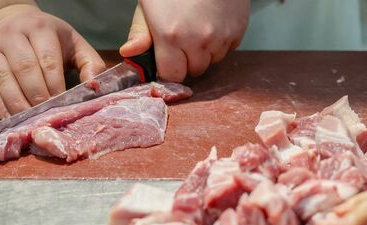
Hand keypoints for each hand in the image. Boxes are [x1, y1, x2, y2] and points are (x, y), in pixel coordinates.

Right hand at [0, 4, 105, 117]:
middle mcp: (14, 36)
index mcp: (40, 29)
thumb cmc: (48, 37)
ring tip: (32, 122)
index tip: (63, 105)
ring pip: (5, 81)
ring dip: (19, 105)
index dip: (55, 85)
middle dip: (38, 97)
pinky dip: (2, 107)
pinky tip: (14, 120)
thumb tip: (94, 88)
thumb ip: (89, 63)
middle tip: (48, 117)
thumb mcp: (73, 42)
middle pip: (24, 70)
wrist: (8, 19)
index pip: (47, 60)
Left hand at [119, 0, 249, 81]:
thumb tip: (129, 54)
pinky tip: (213, 21)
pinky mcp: (237, 32)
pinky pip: (228, 49)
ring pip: (212, 61)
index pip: (172, 76)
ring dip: (205, 51)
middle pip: (194, 71)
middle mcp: (198, 42)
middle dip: (187, 60)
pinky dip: (221, 41)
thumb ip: (140, 32)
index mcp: (171, 36)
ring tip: (198, 26)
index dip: (169, 68)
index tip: (167, 59)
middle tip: (183, 37)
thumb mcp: (149, 4)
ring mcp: (221, 38)